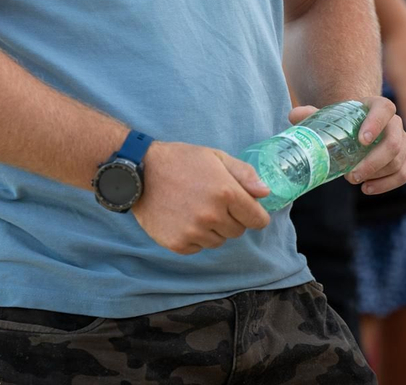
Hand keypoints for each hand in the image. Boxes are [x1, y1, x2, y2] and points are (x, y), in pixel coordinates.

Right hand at [130, 141, 271, 254]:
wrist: (140, 172)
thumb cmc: (181, 161)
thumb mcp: (216, 157)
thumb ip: (245, 174)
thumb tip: (265, 193)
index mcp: (226, 192)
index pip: (258, 220)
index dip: (255, 214)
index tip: (247, 210)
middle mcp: (212, 215)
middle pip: (238, 231)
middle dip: (231, 218)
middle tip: (212, 202)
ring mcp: (194, 232)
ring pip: (219, 241)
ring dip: (213, 229)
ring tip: (195, 208)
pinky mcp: (178, 244)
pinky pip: (198, 248)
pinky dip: (194, 237)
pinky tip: (182, 218)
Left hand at [288, 96, 405, 195]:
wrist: (356, 128)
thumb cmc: (342, 121)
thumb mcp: (327, 116)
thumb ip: (311, 114)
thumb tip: (293, 115)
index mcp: (378, 105)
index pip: (384, 109)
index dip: (376, 124)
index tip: (361, 140)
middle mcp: (395, 123)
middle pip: (394, 142)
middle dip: (373, 162)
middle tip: (350, 176)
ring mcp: (403, 141)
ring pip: (399, 161)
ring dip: (377, 175)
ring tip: (354, 182)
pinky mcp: (405, 159)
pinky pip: (403, 174)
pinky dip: (387, 185)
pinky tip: (368, 189)